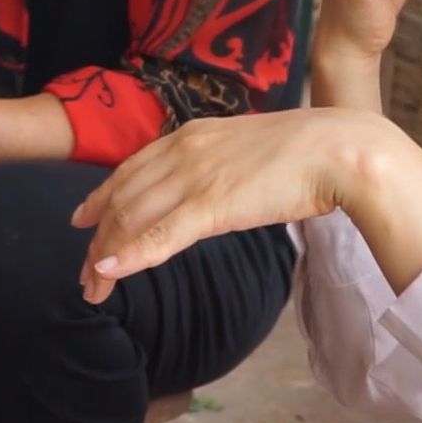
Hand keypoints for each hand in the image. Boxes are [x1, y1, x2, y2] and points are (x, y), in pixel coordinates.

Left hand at [71, 109, 383, 303]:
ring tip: (94, 287)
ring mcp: (195, 177)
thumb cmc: (304, 154)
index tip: (83, 219)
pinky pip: (160, 234)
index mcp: (191, 135)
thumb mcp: (244, 151)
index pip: (131, 169)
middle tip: (85, 272)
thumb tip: (205, 192)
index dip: (102, 197)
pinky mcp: (212, 204)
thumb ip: (216, 167)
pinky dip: (131, 254)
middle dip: (98, 237)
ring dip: (107, 255)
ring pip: (133, 218)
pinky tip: (110, 272)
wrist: (338, 149)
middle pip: (123, 198)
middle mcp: (183, 151)